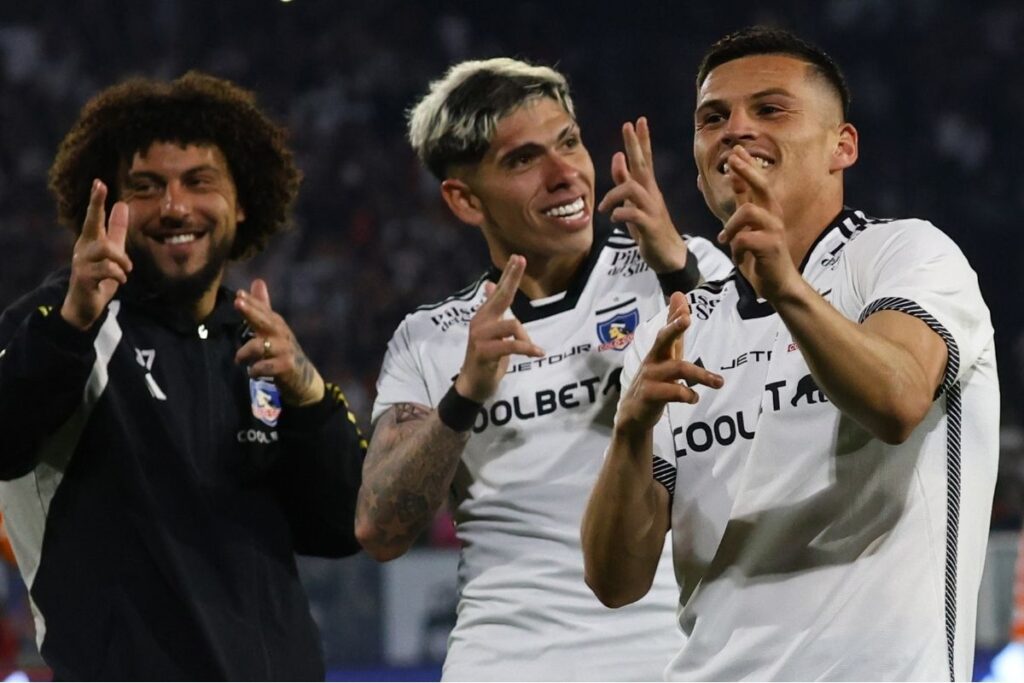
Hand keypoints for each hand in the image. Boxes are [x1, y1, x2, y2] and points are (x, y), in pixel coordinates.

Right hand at [61, 179, 132, 329]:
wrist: (85, 305)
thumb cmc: (98, 275)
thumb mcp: (112, 251)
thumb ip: (116, 230)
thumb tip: (122, 204)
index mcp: (90, 240)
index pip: (93, 216)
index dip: (96, 199)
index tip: (99, 182)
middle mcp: (83, 248)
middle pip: (91, 224)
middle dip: (96, 205)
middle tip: (100, 185)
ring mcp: (81, 262)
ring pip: (104, 249)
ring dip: (121, 259)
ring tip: (126, 270)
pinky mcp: (84, 277)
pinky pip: (106, 270)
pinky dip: (118, 274)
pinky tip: (121, 279)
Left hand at [234, 278, 324, 405]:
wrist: (304, 377)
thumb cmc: (282, 350)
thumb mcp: (273, 328)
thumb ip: (263, 307)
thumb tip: (257, 281)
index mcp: (276, 324)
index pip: (263, 309)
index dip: (251, 301)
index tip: (239, 294)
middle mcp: (282, 334)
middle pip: (264, 320)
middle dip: (251, 311)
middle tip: (238, 303)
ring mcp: (285, 350)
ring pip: (259, 346)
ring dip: (245, 353)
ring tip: (239, 360)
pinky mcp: (286, 367)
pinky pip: (264, 367)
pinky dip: (254, 370)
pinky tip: (252, 373)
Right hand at [453, 255, 543, 402]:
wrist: (472, 385)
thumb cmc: (487, 359)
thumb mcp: (493, 332)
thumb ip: (494, 310)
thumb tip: (488, 284)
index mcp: (485, 316)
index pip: (498, 292)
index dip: (508, 275)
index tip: (518, 257)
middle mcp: (480, 321)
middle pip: (500, 296)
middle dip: (511, 278)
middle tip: (521, 260)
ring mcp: (480, 336)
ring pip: (512, 324)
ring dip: (526, 339)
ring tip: (532, 350)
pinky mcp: (484, 351)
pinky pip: (511, 345)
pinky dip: (527, 349)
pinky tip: (538, 353)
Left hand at [598, 117, 687, 272]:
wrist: (669, 255)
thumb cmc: (649, 227)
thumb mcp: (633, 202)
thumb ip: (625, 181)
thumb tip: (618, 156)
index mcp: (647, 188)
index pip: (645, 159)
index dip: (641, 140)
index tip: (637, 121)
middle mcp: (651, 194)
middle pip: (643, 165)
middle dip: (635, 145)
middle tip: (628, 125)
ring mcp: (652, 209)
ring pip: (633, 189)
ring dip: (614, 196)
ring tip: (603, 209)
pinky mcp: (650, 226)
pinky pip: (633, 214)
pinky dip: (620, 214)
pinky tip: (614, 218)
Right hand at [615, 292, 722, 435]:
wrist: (634, 413)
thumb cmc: (655, 380)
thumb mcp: (666, 355)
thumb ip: (674, 331)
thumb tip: (679, 298)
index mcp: (659, 351)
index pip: (667, 328)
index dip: (675, 315)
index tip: (681, 299)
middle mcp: (653, 360)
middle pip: (663, 339)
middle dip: (674, 328)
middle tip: (687, 318)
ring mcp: (650, 377)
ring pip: (677, 369)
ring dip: (701, 374)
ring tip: (719, 382)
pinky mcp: (650, 395)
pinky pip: (673, 392)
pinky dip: (688, 394)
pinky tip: (694, 397)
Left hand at [716, 145, 800, 301]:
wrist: (776, 284)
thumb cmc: (760, 255)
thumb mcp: (747, 225)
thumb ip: (742, 202)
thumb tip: (733, 178)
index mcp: (767, 209)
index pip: (757, 181)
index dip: (746, 165)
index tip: (736, 150)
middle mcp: (773, 215)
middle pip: (761, 186)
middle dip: (746, 171)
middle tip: (732, 159)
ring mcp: (774, 230)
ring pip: (748, 212)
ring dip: (732, 226)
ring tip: (726, 239)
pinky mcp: (771, 246)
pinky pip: (744, 239)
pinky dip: (736, 249)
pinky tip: (738, 258)